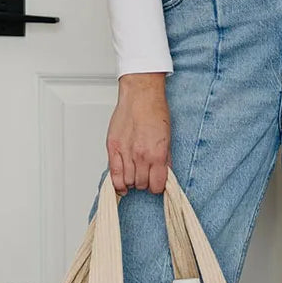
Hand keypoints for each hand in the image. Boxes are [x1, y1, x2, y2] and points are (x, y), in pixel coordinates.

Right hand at [106, 73, 170, 195]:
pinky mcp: (113, 148)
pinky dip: (117, 183)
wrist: (141, 95)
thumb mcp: (168, 139)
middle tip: (145, 175)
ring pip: (127, 181)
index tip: (156, 184)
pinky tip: (121, 184)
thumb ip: (165, 160)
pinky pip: (113, 174)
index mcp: (157, 154)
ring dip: (131, 181)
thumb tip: (163, 174)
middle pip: (141, 184)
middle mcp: (141, 156)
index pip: (157, 185)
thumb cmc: (155, 112)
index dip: (157, 187)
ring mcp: (125, 153)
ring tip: (134, 174)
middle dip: (144, 182)